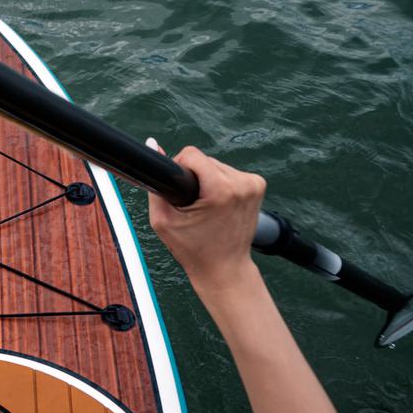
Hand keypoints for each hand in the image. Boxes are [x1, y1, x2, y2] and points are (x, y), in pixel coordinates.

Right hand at [146, 139, 265, 289]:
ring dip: (209, 180)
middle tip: (193, 204)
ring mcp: (253, 184)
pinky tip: (219, 204)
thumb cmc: (193, 250)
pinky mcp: (258, 186)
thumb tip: (153, 143)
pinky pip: (231, 173)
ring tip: (207, 207)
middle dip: (195, 177)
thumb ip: (156, 184)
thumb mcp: (163, 220)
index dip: (179, 167)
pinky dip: (222, 184)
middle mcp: (242, 183)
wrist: (224, 269)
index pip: (192, 155)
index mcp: (221, 190)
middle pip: (206, 160)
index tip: (179, 188)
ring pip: (218, 165)